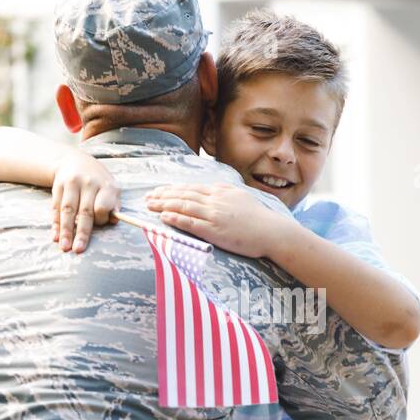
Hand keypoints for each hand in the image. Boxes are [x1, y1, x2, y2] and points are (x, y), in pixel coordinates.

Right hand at [53, 156, 119, 251]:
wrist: (76, 160)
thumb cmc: (98, 182)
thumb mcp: (111, 189)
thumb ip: (114, 205)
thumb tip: (113, 222)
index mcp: (106, 185)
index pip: (102, 206)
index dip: (101, 218)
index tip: (100, 224)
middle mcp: (89, 183)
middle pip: (84, 211)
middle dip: (81, 232)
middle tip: (78, 250)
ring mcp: (72, 183)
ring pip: (68, 210)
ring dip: (66, 230)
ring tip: (65, 247)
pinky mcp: (58, 185)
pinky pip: (56, 207)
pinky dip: (56, 223)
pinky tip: (55, 236)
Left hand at [144, 183, 292, 258]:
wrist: (272, 232)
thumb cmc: (259, 218)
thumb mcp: (240, 197)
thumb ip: (224, 192)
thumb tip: (212, 188)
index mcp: (220, 192)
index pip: (191, 188)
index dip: (173, 189)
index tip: (159, 190)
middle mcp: (215, 200)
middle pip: (183, 195)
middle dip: (163, 195)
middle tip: (148, 197)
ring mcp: (214, 215)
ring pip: (184, 206)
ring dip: (164, 205)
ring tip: (150, 205)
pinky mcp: (215, 231)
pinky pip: (191, 223)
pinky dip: (175, 219)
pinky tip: (163, 217)